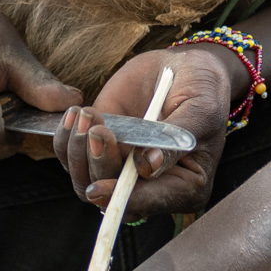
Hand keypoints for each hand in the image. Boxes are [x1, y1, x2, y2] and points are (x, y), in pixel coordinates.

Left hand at [55, 45, 245, 218]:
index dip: (122, 199)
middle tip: (97, 129)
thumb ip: (174, 140)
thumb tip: (147, 169)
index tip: (99, 187)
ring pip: (85, 179)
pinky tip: (76, 114)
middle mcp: (149, 185)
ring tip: (86, 114)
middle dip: (98, 165)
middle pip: (110, 195)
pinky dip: (67, 139)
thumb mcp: (200, 110)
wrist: (183, 67)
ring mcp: (121, 166)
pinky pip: (73, 156)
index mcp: (184, 187)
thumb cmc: (203, 90)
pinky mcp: (101, 148)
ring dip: (78, 150)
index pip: (149, 204)